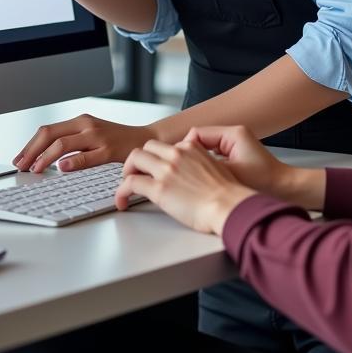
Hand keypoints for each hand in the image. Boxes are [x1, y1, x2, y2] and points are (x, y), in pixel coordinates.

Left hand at [14, 114, 153, 172]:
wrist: (146, 140)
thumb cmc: (117, 141)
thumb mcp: (92, 136)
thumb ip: (72, 143)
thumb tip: (43, 158)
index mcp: (80, 121)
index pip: (46, 130)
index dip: (29, 145)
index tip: (19, 159)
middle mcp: (86, 125)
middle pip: (49, 134)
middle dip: (31, 151)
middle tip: (21, 166)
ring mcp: (97, 136)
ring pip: (62, 143)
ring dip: (44, 157)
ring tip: (35, 170)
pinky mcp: (108, 149)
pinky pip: (85, 155)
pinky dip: (71, 162)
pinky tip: (61, 168)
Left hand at [114, 139, 256, 234]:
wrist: (230, 207)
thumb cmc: (227, 194)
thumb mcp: (216, 164)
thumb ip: (199, 157)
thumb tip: (190, 158)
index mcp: (191, 147)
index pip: (165, 146)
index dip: (158, 157)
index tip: (155, 168)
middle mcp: (177, 154)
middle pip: (146, 147)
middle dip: (139, 160)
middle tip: (138, 174)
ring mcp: (167, 170)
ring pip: (134, 158)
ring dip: (128, 171)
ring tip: (128, 185)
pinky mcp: (159, 189)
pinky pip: (130, 184)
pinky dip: (121, 192)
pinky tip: (122, 202)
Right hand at [180, 126, 291, 197]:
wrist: (285, 189)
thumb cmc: (264, 181)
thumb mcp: (231, 173)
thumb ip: (205, 165)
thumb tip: (184, 161)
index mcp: (233, 134)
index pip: (197, 133)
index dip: (184, 148)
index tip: (177, 163)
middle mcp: (234, 134)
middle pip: (199, 138)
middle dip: (188, 153)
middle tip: (179, 169)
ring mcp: (235, 143)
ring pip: (205, 147)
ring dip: (197, 159)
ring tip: (189, 174)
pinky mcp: (236, 154)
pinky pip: (213, 154)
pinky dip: (206, 164)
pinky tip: (202, 177)